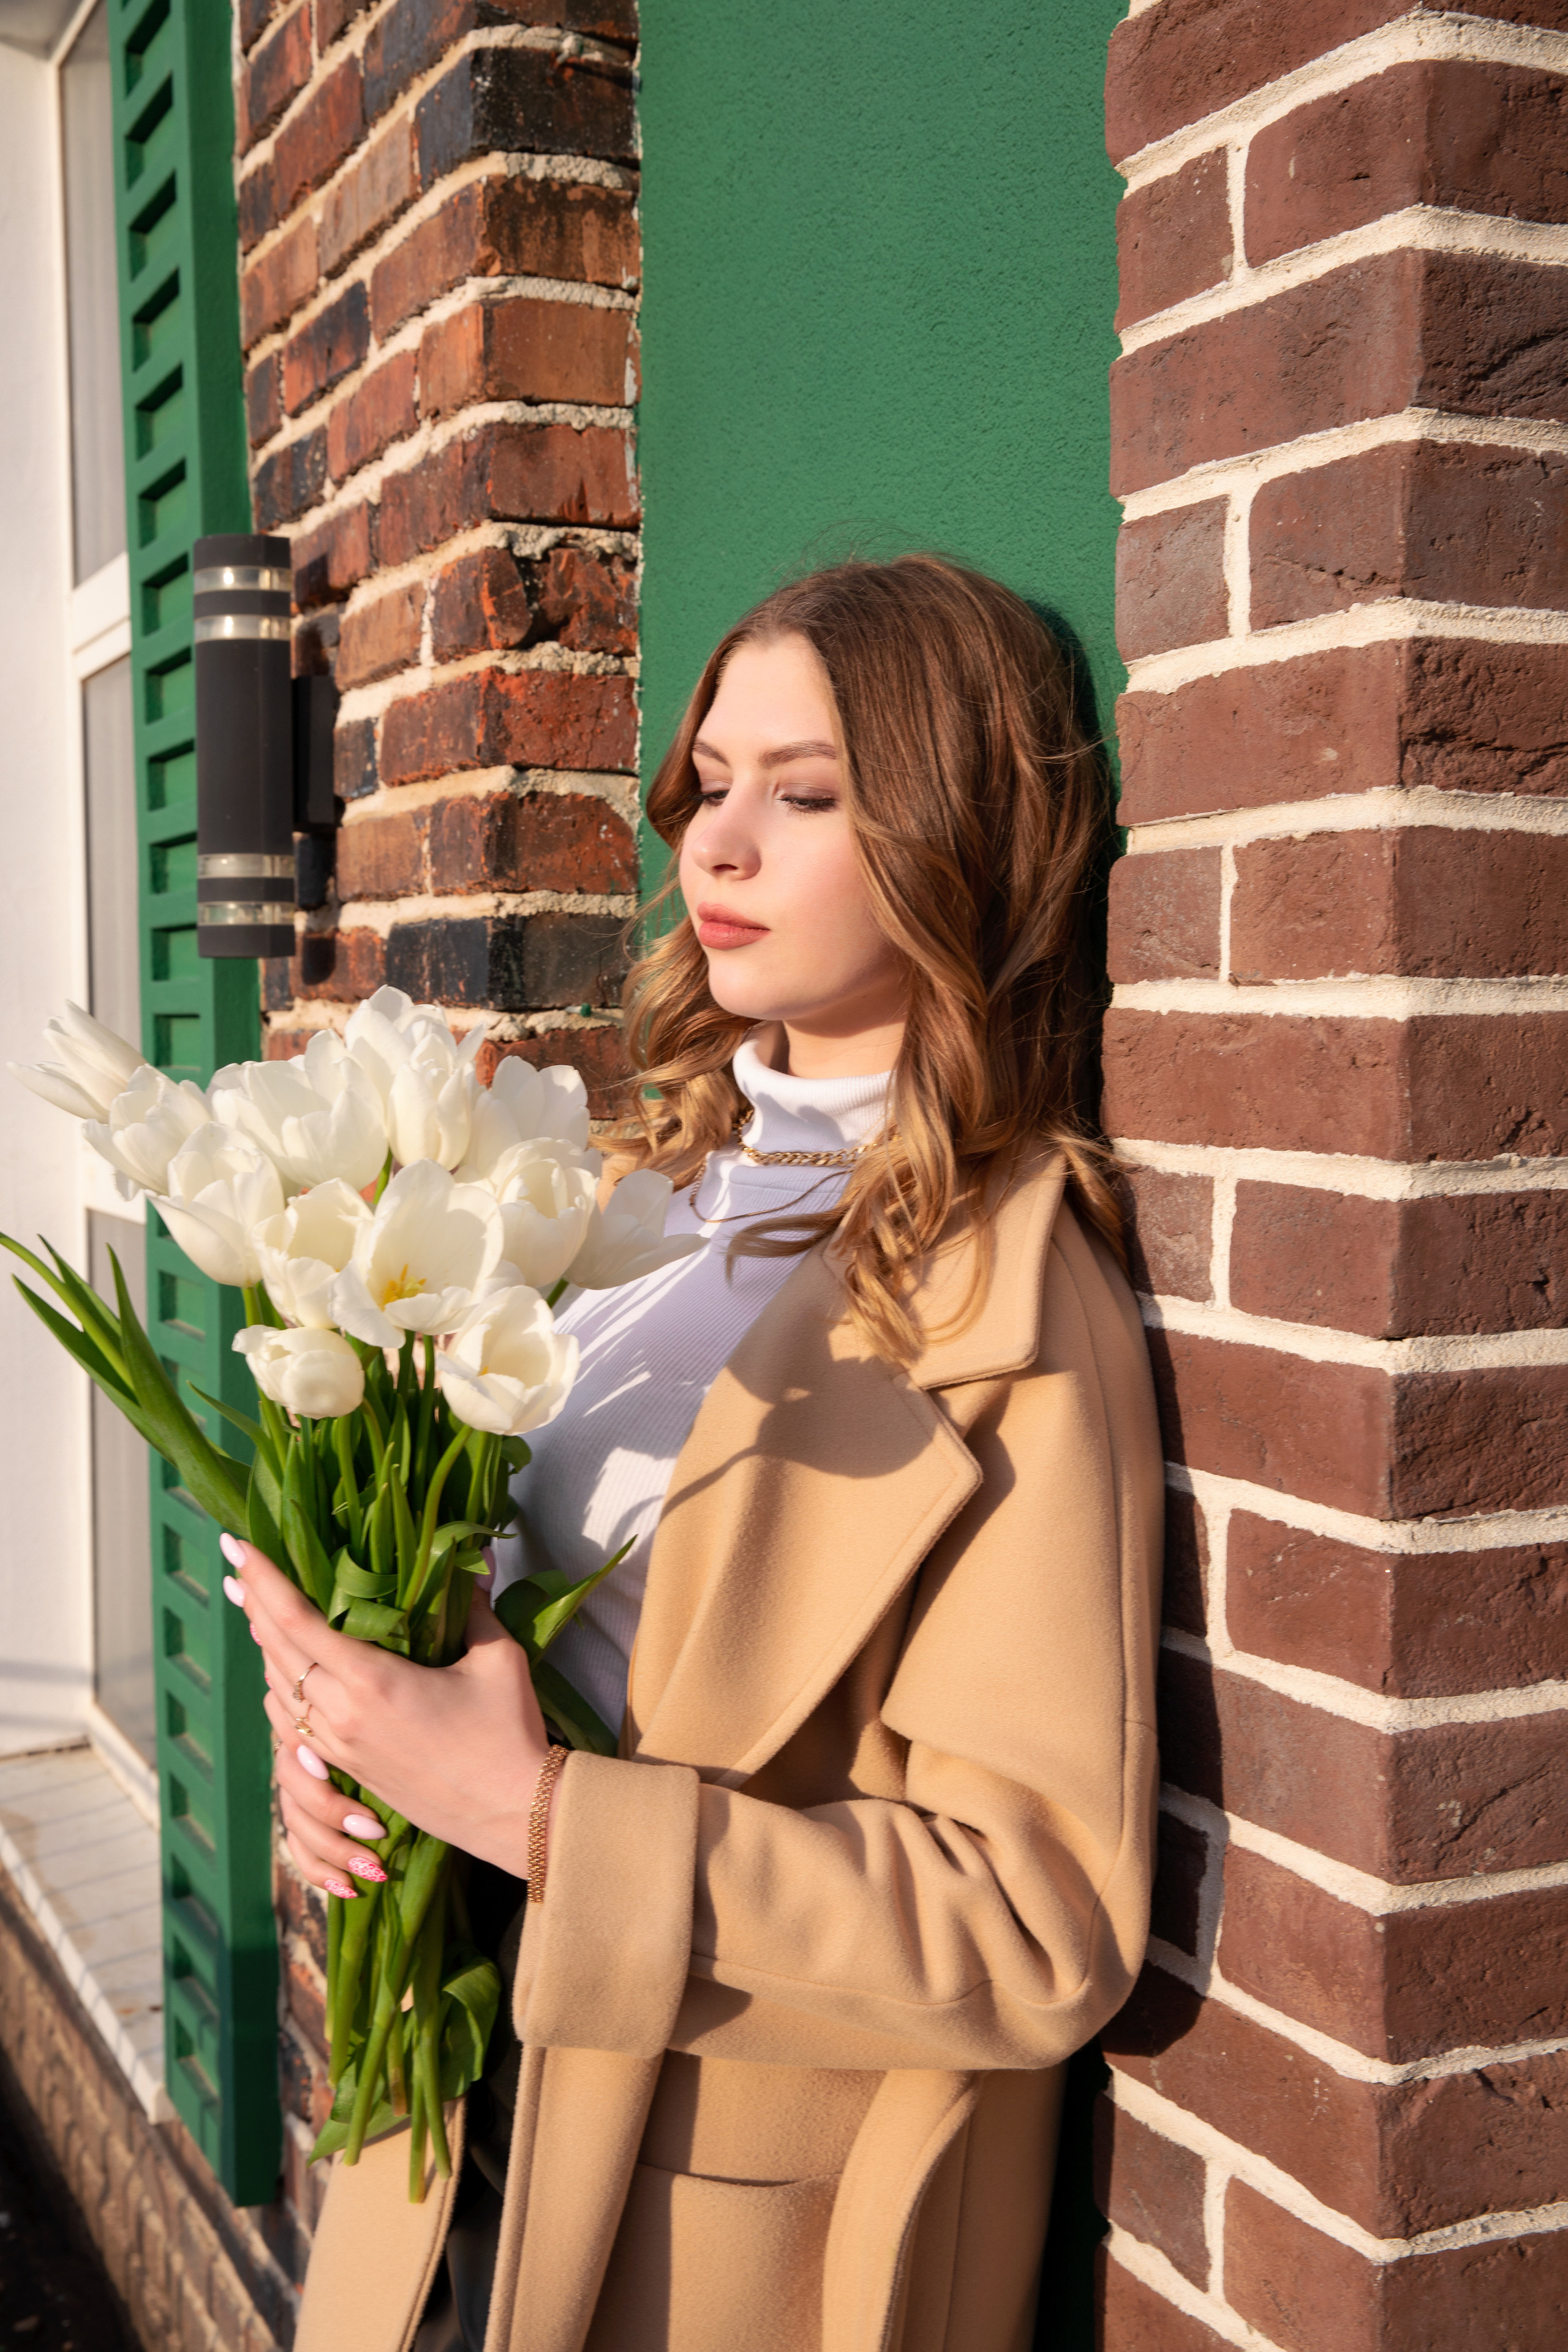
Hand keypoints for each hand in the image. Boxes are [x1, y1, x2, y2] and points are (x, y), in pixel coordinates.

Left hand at [220, 1536, 554, 1895]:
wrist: (514, 1813)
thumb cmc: (508, 1732)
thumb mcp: (498, 1658)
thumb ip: (475, 1606)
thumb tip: (477, 1558)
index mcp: (371, 1679)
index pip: (297, 1619)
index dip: (263, 1579)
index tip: (235, 1545)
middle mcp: (343, 1713)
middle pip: (276, 1650)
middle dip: (253, 1603)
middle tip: (236, 1567)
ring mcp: (340, 1746)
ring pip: (279, 1689)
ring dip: (263, 1645)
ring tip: (255, 1610)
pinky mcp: (348, 1767)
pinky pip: (293, 1723)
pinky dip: (278, 1689)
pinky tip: (281, 1674)